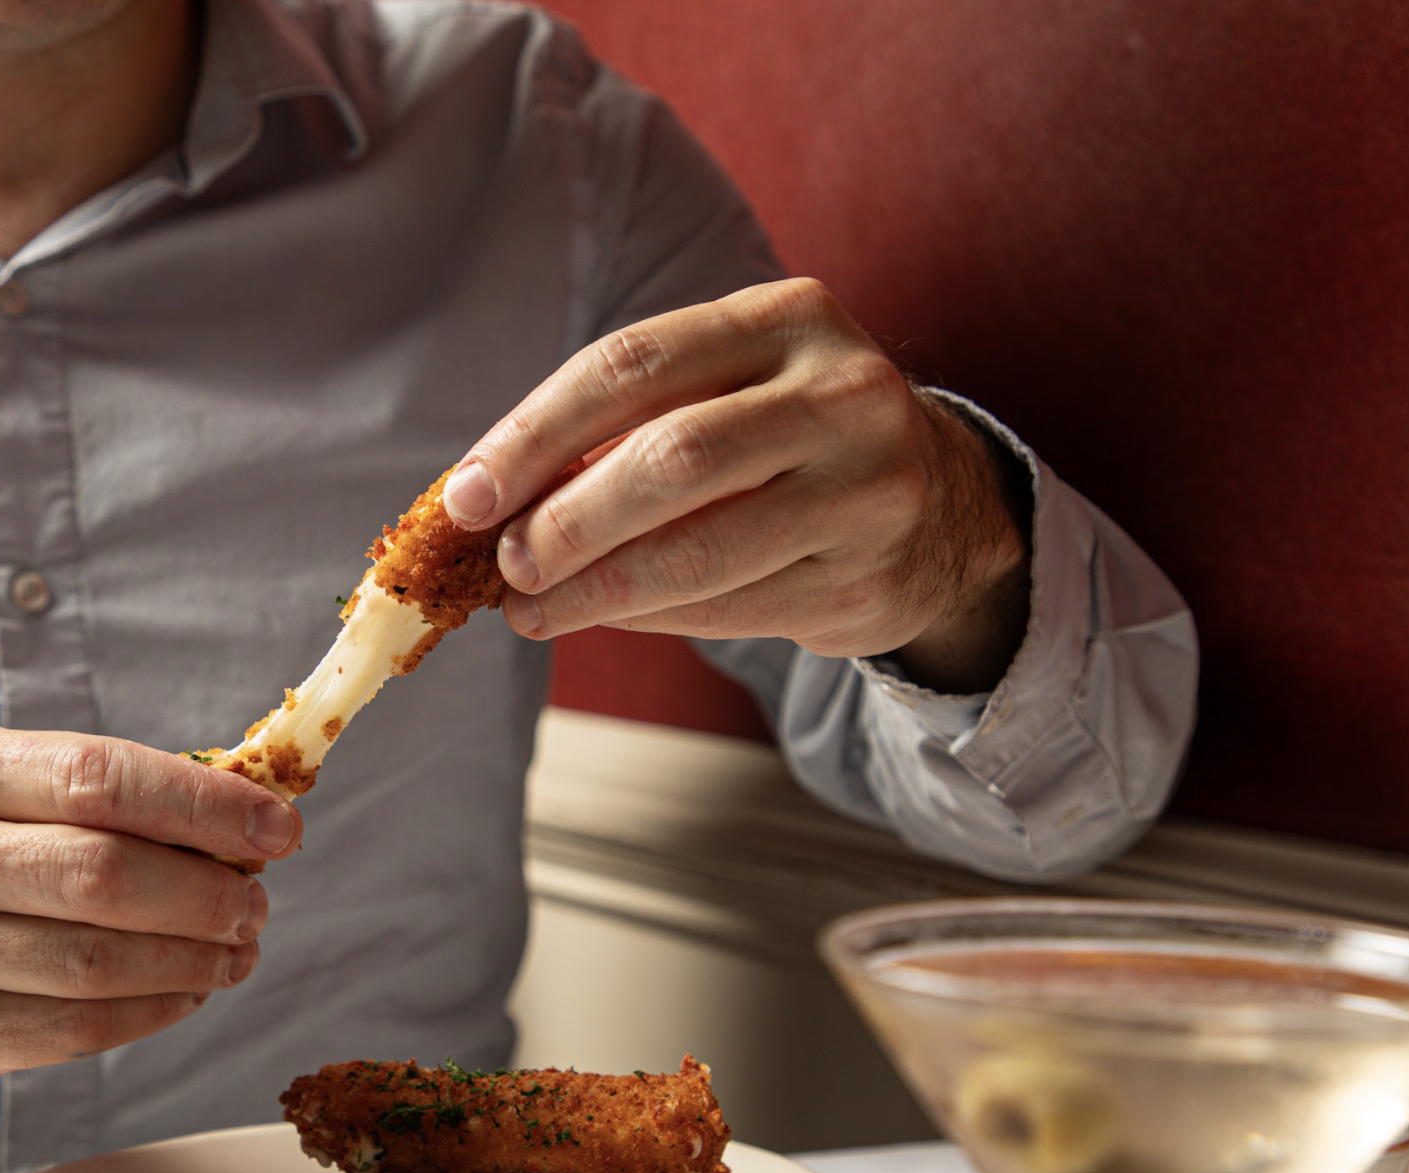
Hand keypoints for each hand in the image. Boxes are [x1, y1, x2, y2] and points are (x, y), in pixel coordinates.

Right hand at [0, 721, 300, 1091]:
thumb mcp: (3, 782)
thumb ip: (110, 790)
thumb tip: (254, 816)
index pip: (97, 777)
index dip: (203, 804)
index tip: (279, 827)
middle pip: (97, 876)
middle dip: (203, 892)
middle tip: (254, 902)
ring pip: (92, 964)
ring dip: (191, 959)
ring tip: (236, 948)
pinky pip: (75, 1030)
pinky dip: (153, 1010)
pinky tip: (188, 990)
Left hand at [439, 279, 1031, 693]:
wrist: (943, 503)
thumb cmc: (788, 438)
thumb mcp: (728, 389)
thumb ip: (625, 423)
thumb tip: (484, 498)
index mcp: (788, 319)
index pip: (632, 366)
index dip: (535, 436)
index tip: (465, 496)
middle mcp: (843, 395)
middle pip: (672, 459)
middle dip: (567, 522)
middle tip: (506, 566)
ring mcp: (868, 491)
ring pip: (701, 551)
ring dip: (596, 590)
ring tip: (532, 610)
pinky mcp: (868, 581)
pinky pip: (732, 609)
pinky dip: (652, 617)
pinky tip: (607, 615)